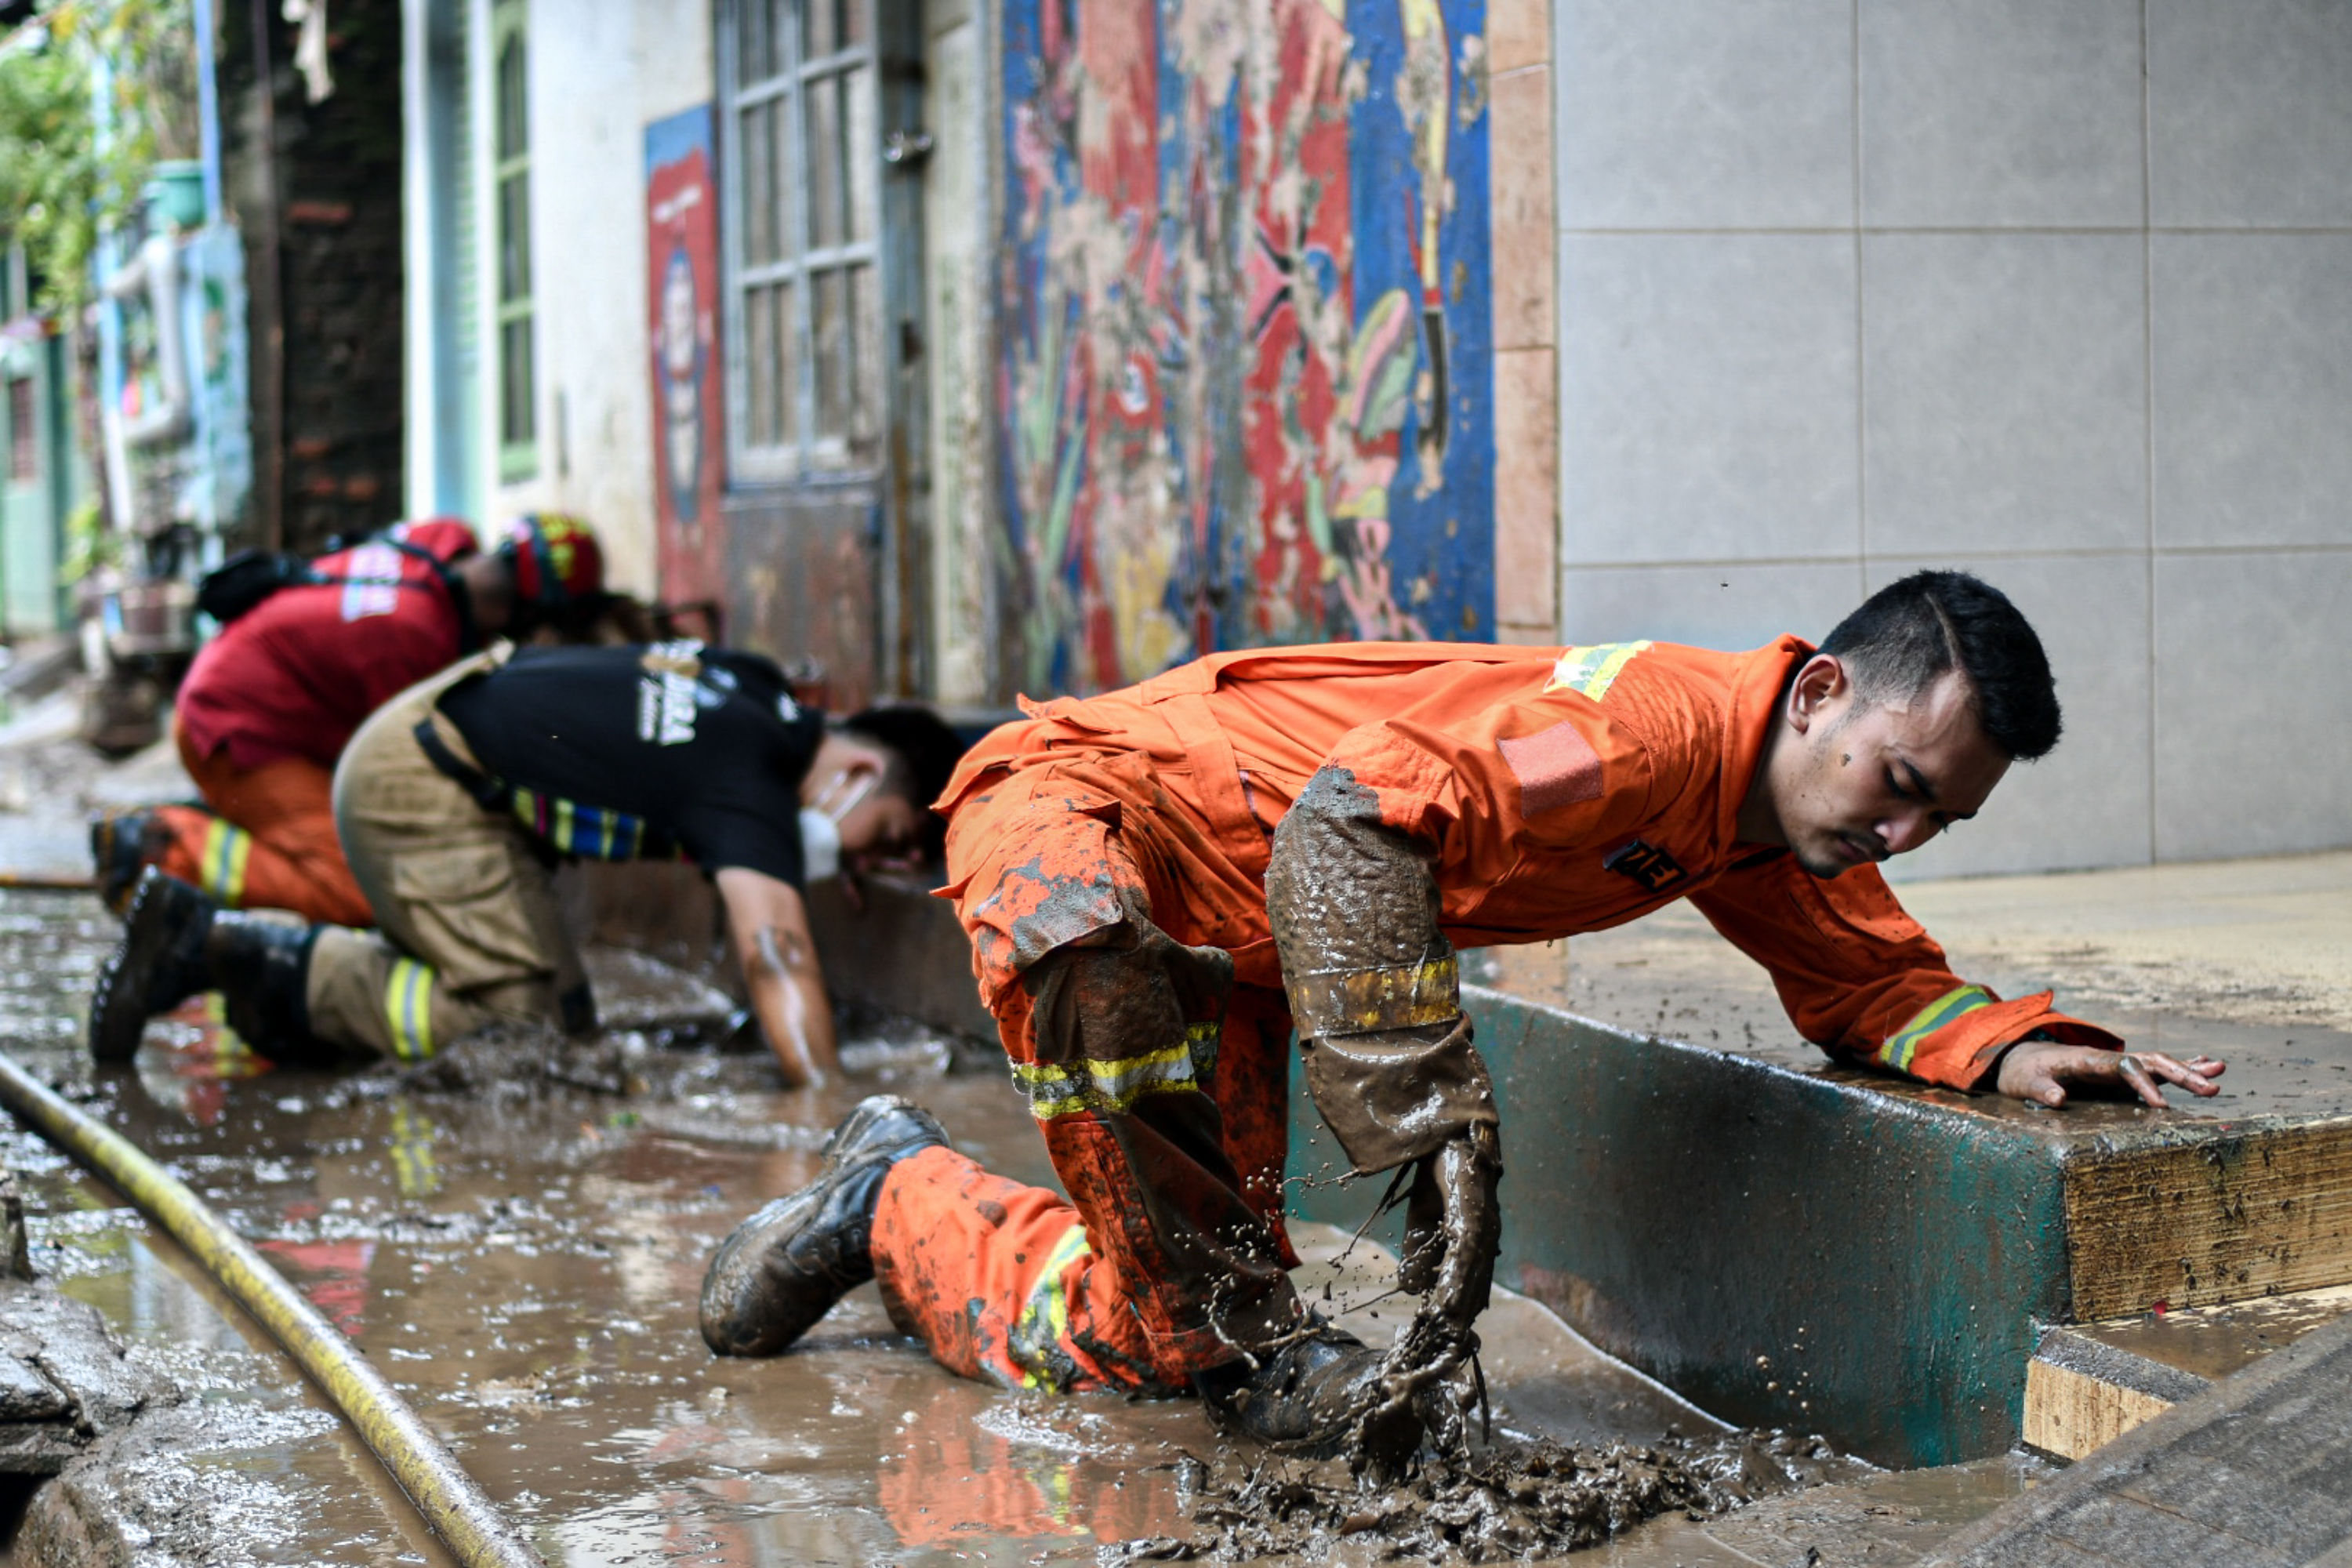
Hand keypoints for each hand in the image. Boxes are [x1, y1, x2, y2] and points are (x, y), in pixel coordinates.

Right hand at [1383, 1125, 1500, 1379]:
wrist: (1440, 1117)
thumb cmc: (1435, 1164)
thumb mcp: (1421, 1216)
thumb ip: (1420, 1251)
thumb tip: (1415, 1290)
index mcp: (1474, 1241)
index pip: (1466, 1290)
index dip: (1456, 1324)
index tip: (1445, 1355)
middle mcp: (1486, 1236)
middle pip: (1474, 1291)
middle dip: (1460, 1329)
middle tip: (1446, 1364)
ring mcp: (1483, 1222)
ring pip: (1472, 1277)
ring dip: (1459, 1313)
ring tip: (1445, 1343)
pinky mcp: (1474, 1207)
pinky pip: (1465, 1250)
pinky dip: (1457, 1278)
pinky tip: (1446, 1303)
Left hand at [1994, 1039, 2224, 1107]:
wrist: (2016, 1056)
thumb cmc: (2020, 1072)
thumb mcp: (2023, 1082)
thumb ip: (2040, 1088)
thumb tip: (2058, 1098)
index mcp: (2086, 1059)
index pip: (2122, 1067)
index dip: (2143, 1083)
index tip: (2162, 1106)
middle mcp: (2106, 1059)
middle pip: (2149, 1062)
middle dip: (2180, 1074)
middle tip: (2212, 1088)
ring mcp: (2114, 1065)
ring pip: (2157, 1063)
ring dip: (2187, 1069)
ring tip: (2220, 1073)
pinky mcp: (2118, 1074)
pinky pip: (2153, 1069)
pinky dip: (2180, 1068)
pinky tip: (2206, 1067)